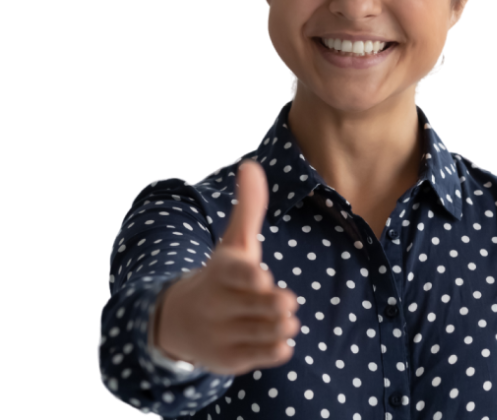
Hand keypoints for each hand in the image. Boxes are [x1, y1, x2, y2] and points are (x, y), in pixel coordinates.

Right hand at [155, 160, 299, 375]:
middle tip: (287, 301)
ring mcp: (220, 334)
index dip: (251, 279)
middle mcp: (216, 304)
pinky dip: (276, 350)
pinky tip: (280, 341)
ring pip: (263, 332)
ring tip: (286, 320)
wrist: (181, 320)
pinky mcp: (228, 360)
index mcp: (220, 272)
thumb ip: (248, 208)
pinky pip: (260, 357)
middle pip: (258, 306)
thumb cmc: (221, 275)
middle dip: (277, 305)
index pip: (236, 274)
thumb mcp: (233, 242)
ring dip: (281, 326)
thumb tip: (251, 166)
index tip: (265, 280)